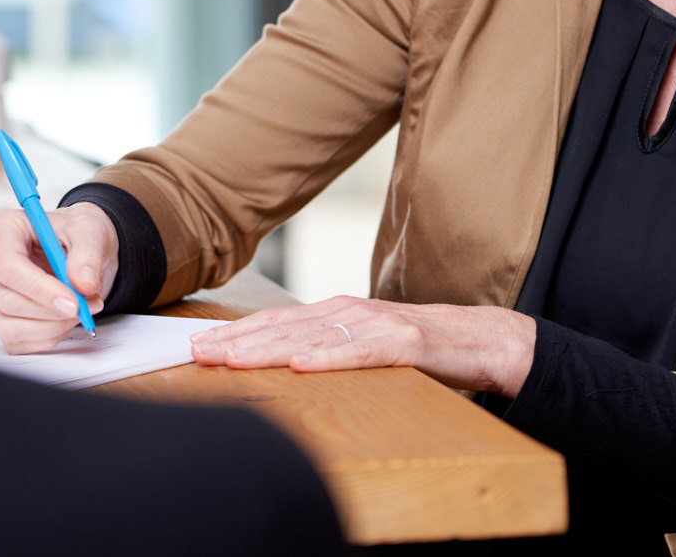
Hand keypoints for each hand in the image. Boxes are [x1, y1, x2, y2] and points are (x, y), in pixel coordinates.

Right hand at [0, 203, 118, 352]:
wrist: (78, 247)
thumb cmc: (75, 232)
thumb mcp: (90, 230)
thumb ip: (88, 255)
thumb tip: (83, 284)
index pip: (8, 268)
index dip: (40, 290)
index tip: (73, 302)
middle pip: (7, 299)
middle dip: (51, 310)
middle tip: (86, 306)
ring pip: (7, 325)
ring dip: (50, 326)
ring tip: (80, 310)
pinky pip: (14, 340)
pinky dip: (45, 337)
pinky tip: (64, 320)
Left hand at [188, 295, 536, 397]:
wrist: (480, 340)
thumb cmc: (416, 346)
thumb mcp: (361, 345)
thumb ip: (323, 349)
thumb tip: (276, 363)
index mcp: (335, 313)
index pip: (275, 324)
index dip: (235, 334)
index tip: (195, 345)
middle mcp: (350, 312)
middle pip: (284, 328)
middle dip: (237, 340)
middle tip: (197, 352)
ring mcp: (377, 324)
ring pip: (313, 337)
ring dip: (269, 348)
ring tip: (233, 358)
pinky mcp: (405, 341)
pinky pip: (361, 352)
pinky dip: (329, 357)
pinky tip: (302, 363)